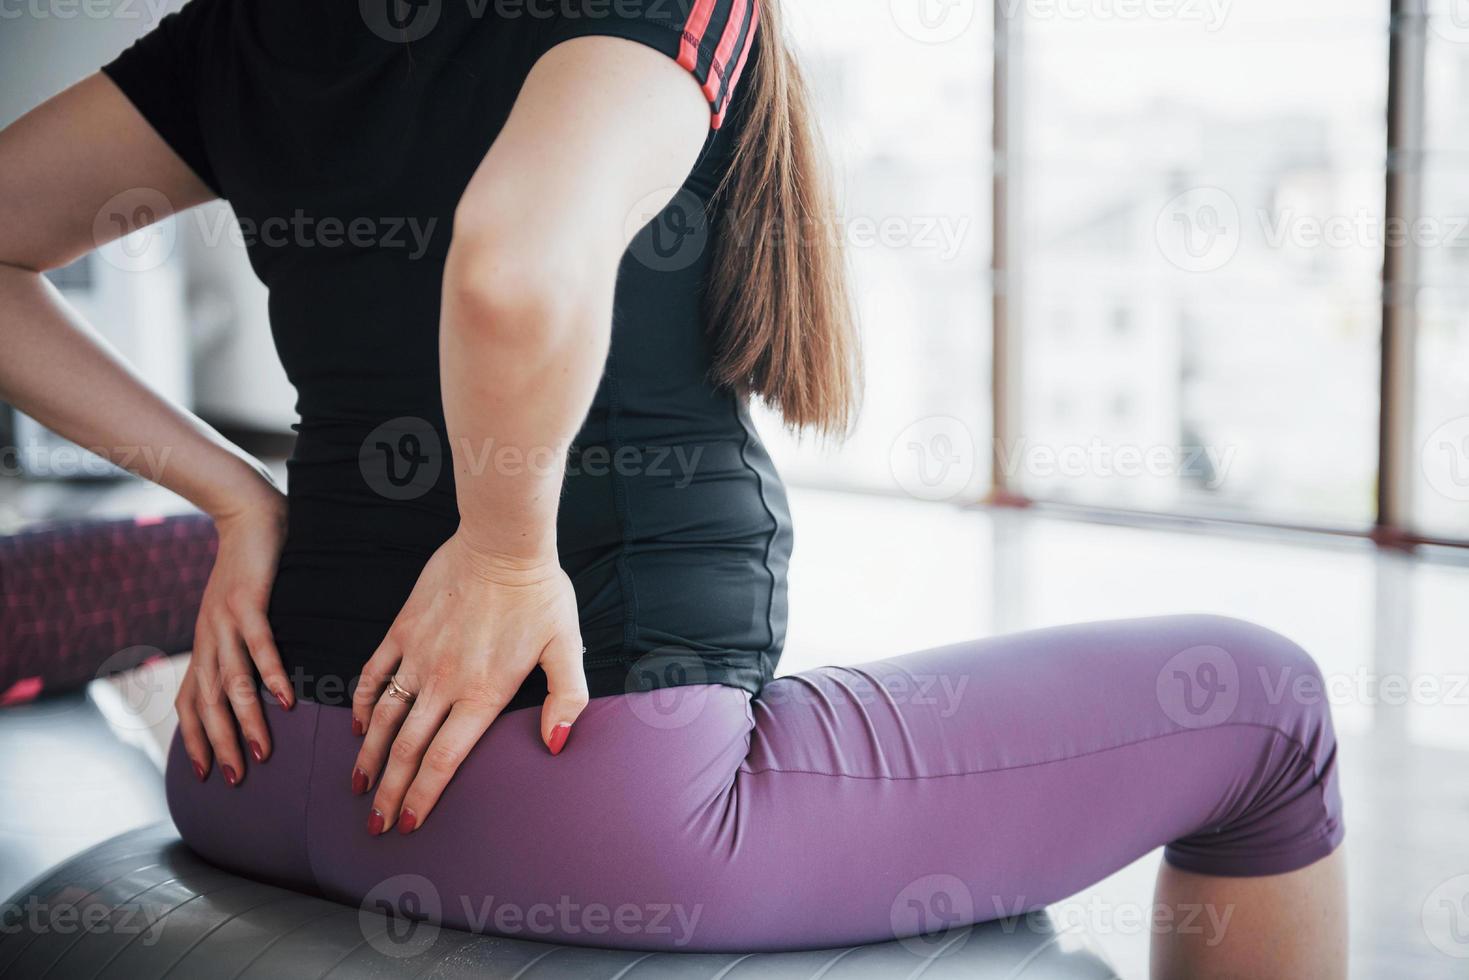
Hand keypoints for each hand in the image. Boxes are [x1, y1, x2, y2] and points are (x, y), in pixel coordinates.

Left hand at [176, 485, 290, 785]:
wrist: (245, 511)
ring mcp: (225, 620)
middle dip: (219, 743)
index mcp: (205, 642)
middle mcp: (208, 637)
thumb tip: (263, 677)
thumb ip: (245, 643)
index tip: (203, 773)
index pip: (190, 701)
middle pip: (207, 702)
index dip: (193, 738)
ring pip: (230, 681)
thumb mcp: (240, 610)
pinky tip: (282, 700)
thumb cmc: (251, 562)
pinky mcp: (248, 601)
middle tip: (235, 778)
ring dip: (245, 719)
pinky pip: (259, 646)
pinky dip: (270, 675)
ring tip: (261, 750)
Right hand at [350, 532, 587, 834]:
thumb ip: (566, 700)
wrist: (502, 542)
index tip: (408, 824)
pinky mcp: (402, 630)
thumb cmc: (540, 595)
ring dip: (368, 757)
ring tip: (358, 787)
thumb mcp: (567, 648)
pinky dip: (364, 703)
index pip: (444, 761)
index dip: (422, 797)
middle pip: (407, 750)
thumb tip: (555, 744)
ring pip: (384, 719)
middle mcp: (444, 682)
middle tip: (374, 826)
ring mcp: (418, 656)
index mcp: (483, 694)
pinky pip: (374, 674)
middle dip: (388, 793)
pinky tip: (360, 726)